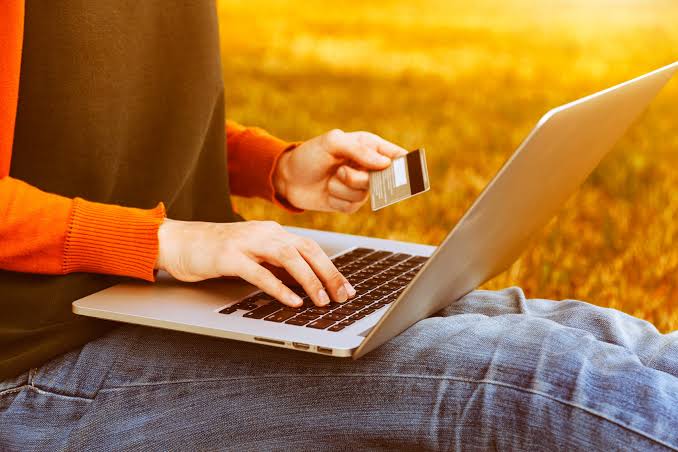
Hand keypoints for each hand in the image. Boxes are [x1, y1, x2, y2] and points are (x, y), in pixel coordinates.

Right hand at [155, 219, 355, 306]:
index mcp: (272, 232)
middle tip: (343, 296)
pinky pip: (260, 272)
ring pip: (288, 257)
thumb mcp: (253, 255)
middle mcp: (264, 233)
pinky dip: (279, 287)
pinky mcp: (229, 256)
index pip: (310, 248)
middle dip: (329, 274)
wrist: (178, 242)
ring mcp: (246, 242)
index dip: (331, 268)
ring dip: (309, 280)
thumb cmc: (216, 252)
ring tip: (322, 301)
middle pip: (306, 250)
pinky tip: (292, 301)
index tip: (346, 288)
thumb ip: (276, 264)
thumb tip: (305, 284)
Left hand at [273, 129, 407, 212]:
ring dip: (343, 187)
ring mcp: (360, 186)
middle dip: (360, 177)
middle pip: (384, 179)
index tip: (407, 170)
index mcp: (369, 146)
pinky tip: (328, 191)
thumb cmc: (309, 155)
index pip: (396, 154)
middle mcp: (367, 167)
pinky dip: (338, 199)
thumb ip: (359, 150)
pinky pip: (353, 206)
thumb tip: (384, 163)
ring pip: (365, 193)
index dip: (405, 163)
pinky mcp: (349, 203)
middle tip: (341, 171)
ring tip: (330, 179)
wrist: (287, 178)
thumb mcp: (332, 143)